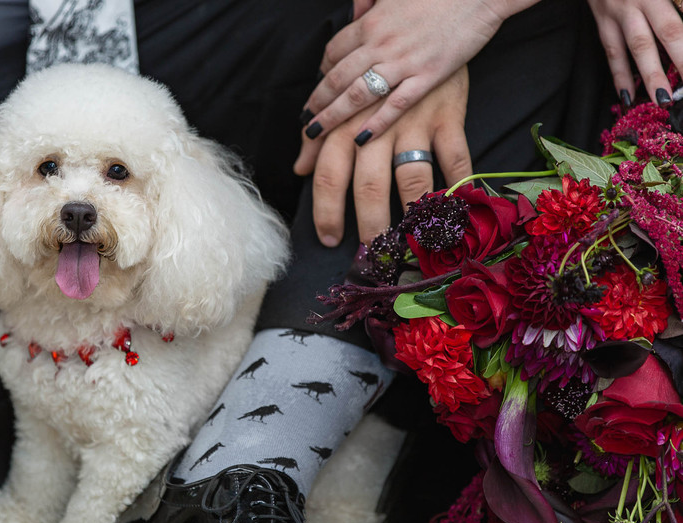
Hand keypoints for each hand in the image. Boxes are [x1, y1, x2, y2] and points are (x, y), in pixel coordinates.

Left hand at [295, 66, 472, 246]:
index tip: (328, 238)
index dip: (326, 210)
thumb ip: (320, 136)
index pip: (330, 174)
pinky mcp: (448, 118)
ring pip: (411, 177)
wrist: (420, 30)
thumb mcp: (342, 101)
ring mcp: (415, 123)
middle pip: (368, 184)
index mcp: (346, 124)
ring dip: (410, 214)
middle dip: (368, 224)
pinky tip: (457, 212)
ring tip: (409, 243)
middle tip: (370, 253)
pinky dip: (461, 185)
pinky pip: (456, 157)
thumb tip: (300, 169)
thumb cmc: (375, 76)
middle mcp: (377, 126)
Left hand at [299, 0, 536, 146]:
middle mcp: (380, 43)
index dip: (322, 73)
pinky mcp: (427, 76)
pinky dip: (375, 122)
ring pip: (357, 94)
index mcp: (371, 22)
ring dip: (332, 117)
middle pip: (337, 78)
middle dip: (317, 103)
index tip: (318, 90)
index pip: (334, 52)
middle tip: (304, 122)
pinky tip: (359, 138)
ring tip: (315, 135)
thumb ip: (372, 4)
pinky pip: (395, 104)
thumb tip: (356, 7)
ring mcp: (403, 62)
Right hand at [586, 0, 682, 106]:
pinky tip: (628, 96)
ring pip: (638, 46)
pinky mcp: (603, 20)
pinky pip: (611, 51)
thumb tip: (682, 29)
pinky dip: (620, 75)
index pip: (680, 17)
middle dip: (682, 61)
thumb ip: (677, 3)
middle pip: (668, 31)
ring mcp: (620, 11)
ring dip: (651, 75)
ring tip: (662, 100)